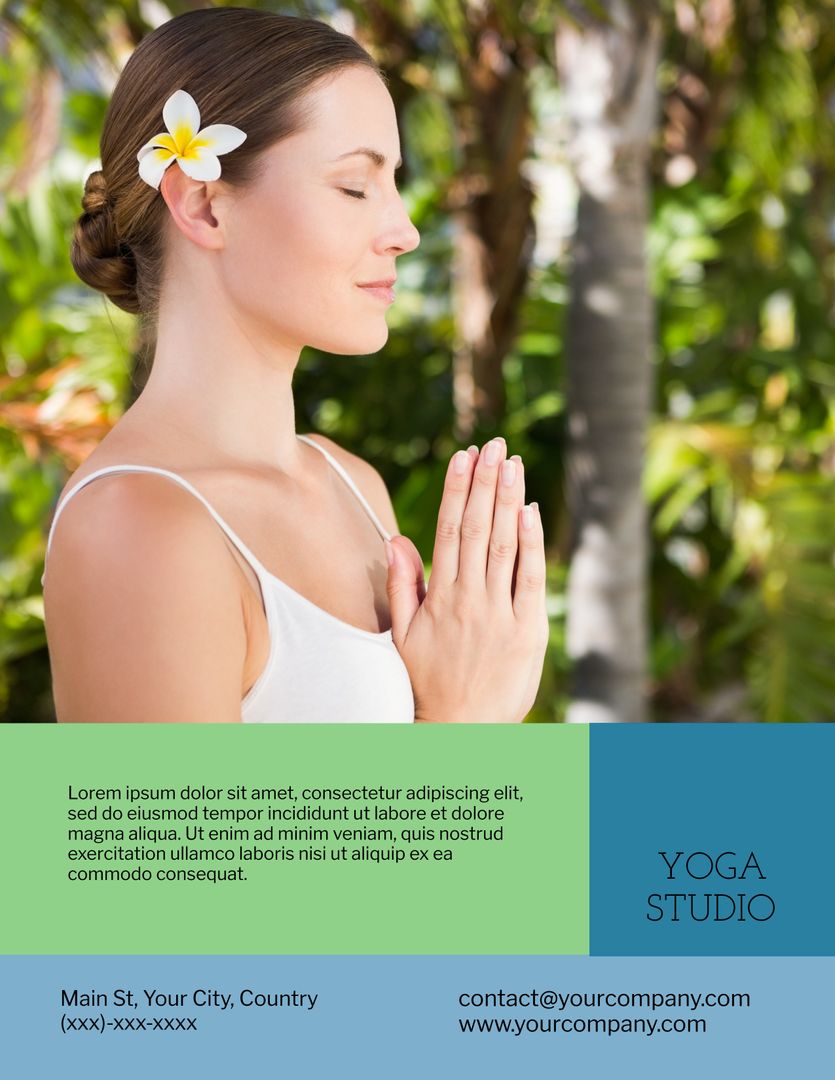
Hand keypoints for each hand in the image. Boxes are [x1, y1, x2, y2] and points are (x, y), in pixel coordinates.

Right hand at [385, 438, 548, 722]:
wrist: (460, 731)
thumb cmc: (427, 682)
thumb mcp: (403, 636)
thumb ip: (403, 586)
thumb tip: (396, 539)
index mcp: (440, 598)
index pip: (450, 531)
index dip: (458, 490)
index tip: (463, 455)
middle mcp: (470, 600)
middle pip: (480, 529)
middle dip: (486, 482)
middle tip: (494, 444)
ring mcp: (501, 614)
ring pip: (505, 546)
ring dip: (509, 500)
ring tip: (512, 463)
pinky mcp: (528, 631)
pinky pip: (530, 578)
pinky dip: (531, 543)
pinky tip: (530, 511)